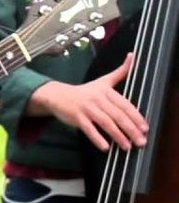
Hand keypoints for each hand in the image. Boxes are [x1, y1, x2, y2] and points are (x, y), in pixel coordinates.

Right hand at [28, 54, 145, 150]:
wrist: (58, 95)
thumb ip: (120, 72)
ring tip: (126, 146)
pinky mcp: (76, 117)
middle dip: (131, 130)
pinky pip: (89, 129)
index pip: (124, 105)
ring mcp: (86, 108)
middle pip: (117, 115)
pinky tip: (106, 147)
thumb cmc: (84, 91)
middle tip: (140, 142)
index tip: (144, 128)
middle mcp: (97, 98)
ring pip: (105, 123)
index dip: (136, 117)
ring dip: (118, 136)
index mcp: (106, 90)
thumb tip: (133, 56)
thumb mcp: (103, 81)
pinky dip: (97, 138)